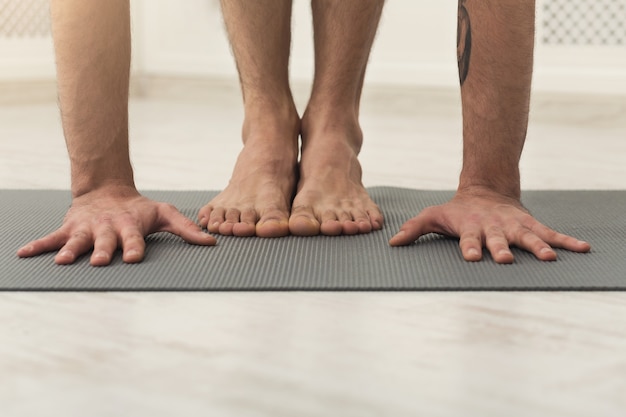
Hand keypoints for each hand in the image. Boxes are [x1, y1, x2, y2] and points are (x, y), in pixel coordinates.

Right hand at [17, 185, 215, 265]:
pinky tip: (24, 254)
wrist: (108, 190)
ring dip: (70, 250)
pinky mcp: (70, 229)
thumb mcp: (165, 214)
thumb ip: (186, 229)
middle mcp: (107, 228)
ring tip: (60, 261)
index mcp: (130, 226)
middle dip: (101, 251)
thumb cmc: (140, 209)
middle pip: (104, 241)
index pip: (134, 239)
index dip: (134, 248)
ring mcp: (87, 229)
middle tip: (98, 261)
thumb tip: (211, 243)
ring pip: (77, 241)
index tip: (133, 258)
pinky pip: (52, 238)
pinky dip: (39, 246)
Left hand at [389, 187, 590, 262]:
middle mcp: (494, 227)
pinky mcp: (530, 225)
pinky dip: (566, 241)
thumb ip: (414, 228)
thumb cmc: (456, 210)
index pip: (470, 239)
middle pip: (499, 239)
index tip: (473, 257)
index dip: (471, 247)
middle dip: (502, 248)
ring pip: (527, 237)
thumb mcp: (433, 215)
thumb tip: (392, 243)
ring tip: (548, 258)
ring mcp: (514, 226)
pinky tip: (582, 249)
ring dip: (537, 247)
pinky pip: (550, 234)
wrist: (485, 189)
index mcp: (471, 227)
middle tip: (506, 258)